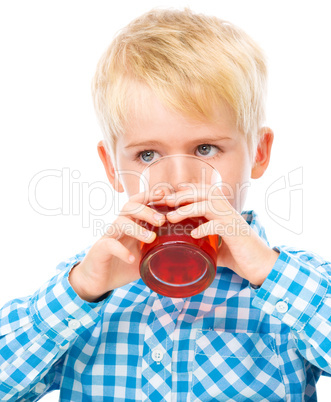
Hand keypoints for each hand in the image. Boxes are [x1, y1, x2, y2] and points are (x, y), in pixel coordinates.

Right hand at [68, 189, 165, 300]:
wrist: (97, 280)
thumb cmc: (121, 265)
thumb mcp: (143, 257)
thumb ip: (158, 251)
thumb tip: (184, 253)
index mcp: (131, 224)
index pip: (140, 203)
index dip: (152, 197)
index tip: (168, 197)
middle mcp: (119, 226)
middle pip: (130, 206)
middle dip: (147, 210)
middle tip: (162, 220)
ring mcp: (109, 236)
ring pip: (120, 222)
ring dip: (137, 229)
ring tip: (151, 238)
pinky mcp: (100, 249)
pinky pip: (110, 245)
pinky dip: (122, 251)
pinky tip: (131, 258)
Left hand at [162, 183, 278, 286]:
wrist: (264, 266)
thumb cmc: (243, 256)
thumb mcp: (221, 249)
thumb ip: (208, 246)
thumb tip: (192, 251)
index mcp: (224, 213)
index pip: (205, 193)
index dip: (188, 190)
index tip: (171, 193)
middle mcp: (229, 212)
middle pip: (205, 193)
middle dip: (184, 195)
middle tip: (166, 201)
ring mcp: (233, 221)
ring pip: (209, 205)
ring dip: (188, 208)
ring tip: (172, 217)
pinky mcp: (236, 233)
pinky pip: (217, 225)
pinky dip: (204, 228)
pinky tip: (193, 234)